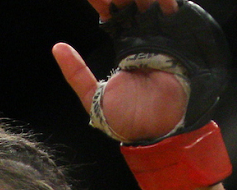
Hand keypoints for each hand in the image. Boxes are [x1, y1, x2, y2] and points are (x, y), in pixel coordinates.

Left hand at [53, 0, 187, 142]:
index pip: (115, 16)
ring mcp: (163, 39)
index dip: (104, 3)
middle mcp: (144, 40)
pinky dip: (162, 3)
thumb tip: (57, 47)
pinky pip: (170, 15)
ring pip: (151, 6)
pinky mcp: (179, 42)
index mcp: (126, 48)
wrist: (155, 131)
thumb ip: (76, 73)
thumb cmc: (126, 119)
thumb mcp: (93, 96)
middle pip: (133, 7)